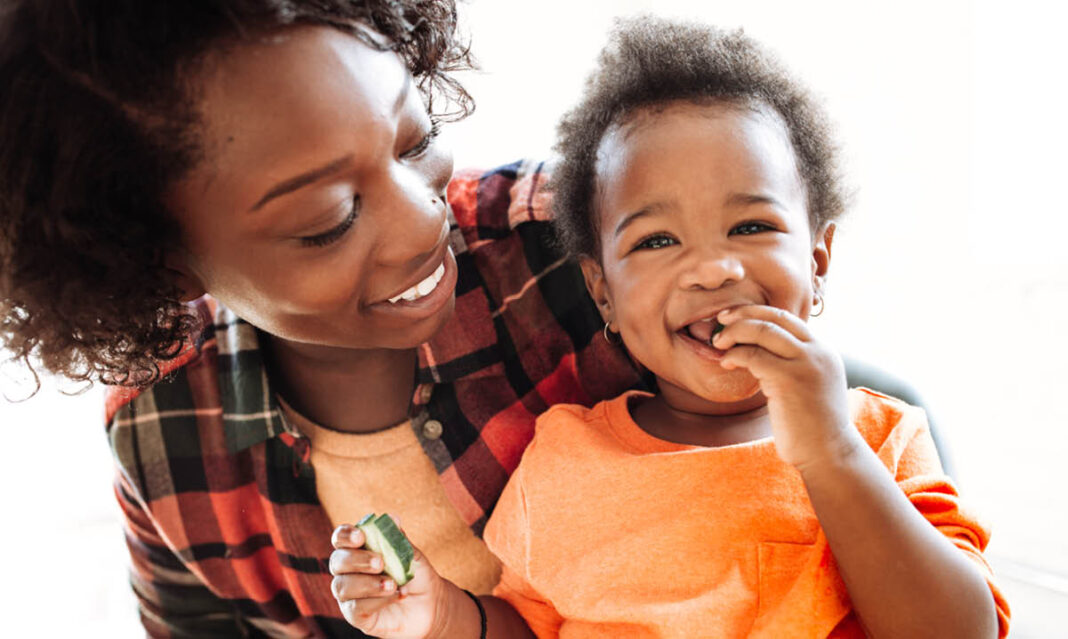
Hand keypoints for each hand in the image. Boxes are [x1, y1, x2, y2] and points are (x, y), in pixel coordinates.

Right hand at [329, 522, 450, 638]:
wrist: (431, 604)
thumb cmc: (416, 574)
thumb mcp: (410, 554)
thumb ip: (398, 539)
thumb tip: (392, 518)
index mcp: (357, 550)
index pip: (340, 538)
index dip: (346, 535)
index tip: (360, 536)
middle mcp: (348, 572)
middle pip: (336, 561)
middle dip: (356, 560)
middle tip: (380, 562)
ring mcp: (349, 595)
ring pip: (342, 587)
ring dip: (368, 583)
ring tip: (393, 583)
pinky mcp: (356, 616)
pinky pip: (355, 608)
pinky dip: (376, 600)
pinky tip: (396, 594)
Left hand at [713, 304, 860, 469]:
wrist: (829, 454)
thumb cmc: (812, 426)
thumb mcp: (809, 385)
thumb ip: (792, 364)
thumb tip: (760, 351)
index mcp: (823, 350)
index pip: (786, 317)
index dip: (757, 312)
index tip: (734, 318)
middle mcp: (817, 352)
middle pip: (774, 316)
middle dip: (743, 314)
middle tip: (720, 321)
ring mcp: (805, 364)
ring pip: (762, 330)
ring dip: (734, 333)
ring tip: (718, 343)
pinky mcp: (789, 380)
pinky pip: (754, 356)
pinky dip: (735, 355)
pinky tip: (726, 363)